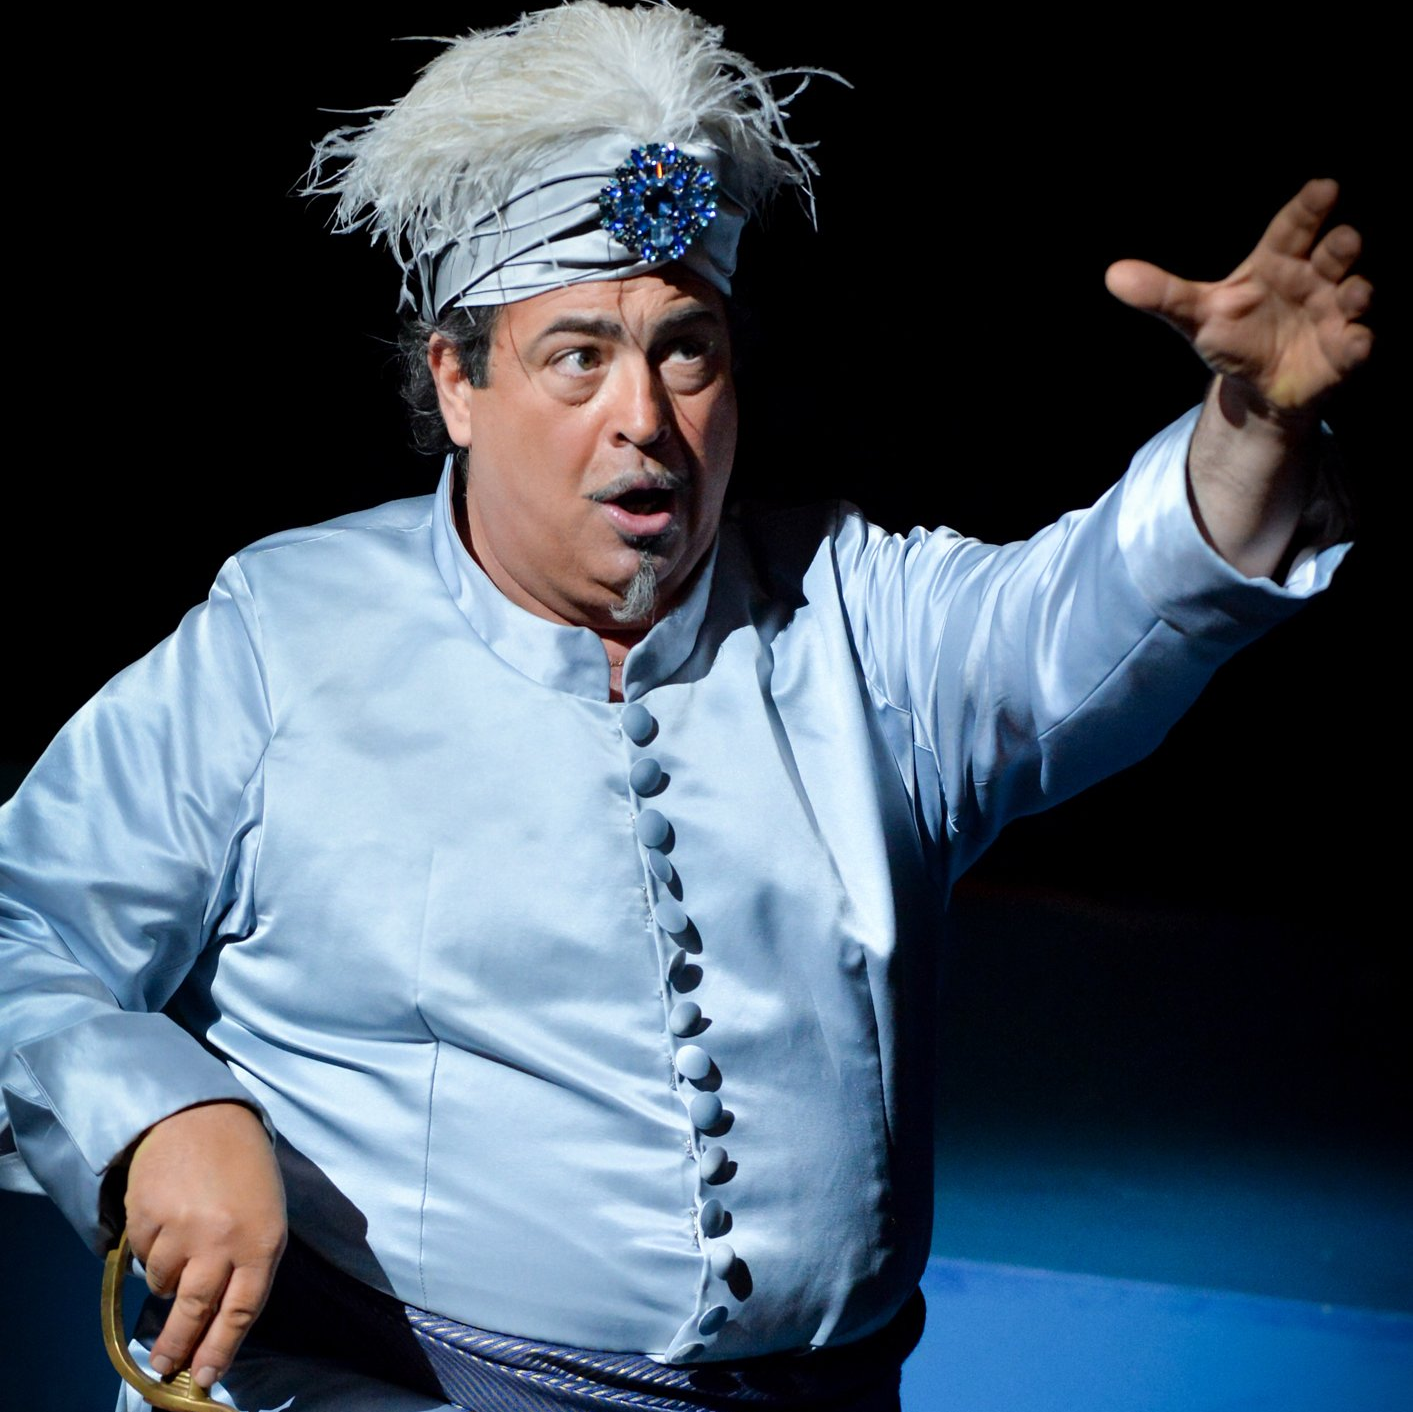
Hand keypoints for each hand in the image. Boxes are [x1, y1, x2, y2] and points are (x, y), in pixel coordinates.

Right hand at [123, 1100, 286, 1390]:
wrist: (203, 1116)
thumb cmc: (243, 1166)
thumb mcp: (266, 1212)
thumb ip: (249, 1261)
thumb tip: (222, 1317)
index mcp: (263, 1240)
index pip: (242, 1311)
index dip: (222, 1349)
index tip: (205, 1376)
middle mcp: (224, 1241)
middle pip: (197, 1312)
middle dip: (179, 1346)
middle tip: (164, 1367)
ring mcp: (183, 1231)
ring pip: (165, 1285)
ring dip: (169, 1279)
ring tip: (181, 1246)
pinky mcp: (148, 1220)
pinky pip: (144, 1258)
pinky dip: (152, 1250)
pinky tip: (166, 1220)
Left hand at [1105, 178, 1372, 412]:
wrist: (1254, 385)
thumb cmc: (1232, 335)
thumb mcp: (1194, 315)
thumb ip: (1161, 294)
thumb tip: (1113, 275)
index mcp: (1277, 261)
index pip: (1294, 226)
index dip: (1309, 208)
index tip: (1324, 188)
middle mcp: (1312, 279)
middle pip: (1332, 253)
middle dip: (1340, 246)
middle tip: (1343, 240)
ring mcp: (1332, 313)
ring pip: (1354, 294)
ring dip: (1357, 292)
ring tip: (1354, 291)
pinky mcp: (1342, 351)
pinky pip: (1356, 345)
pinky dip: (1358, 343)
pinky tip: (1356, 342)